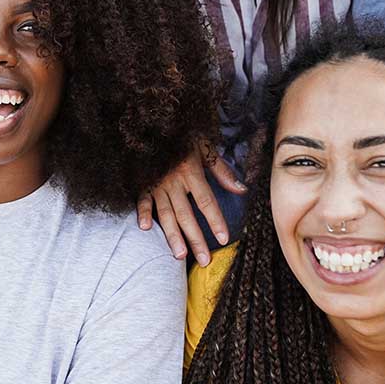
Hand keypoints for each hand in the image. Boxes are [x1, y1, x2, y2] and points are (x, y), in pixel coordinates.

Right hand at [137, 142, 245, 264]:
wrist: (156, 123)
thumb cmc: (184, 136)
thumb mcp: (206, 148)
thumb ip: (222, 171)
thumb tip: (241, 189)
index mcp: (191, 171)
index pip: (206, 201)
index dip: (215, 220)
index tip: (224, 239)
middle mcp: (174, 181)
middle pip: (186, 214)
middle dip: (196, 238)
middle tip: (204, 260)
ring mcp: (157, 183)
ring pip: (165, 213)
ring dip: (172, 235)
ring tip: (180, 255)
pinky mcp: (143, 183)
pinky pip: (142, 200)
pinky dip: (143, 213)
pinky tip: (146, 228)